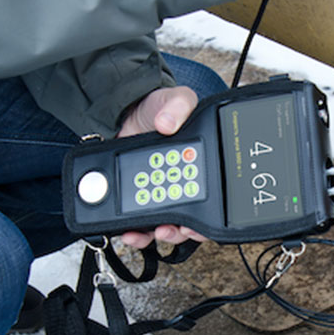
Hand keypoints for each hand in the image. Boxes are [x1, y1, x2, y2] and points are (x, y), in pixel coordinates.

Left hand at [117, 86, 206, 248]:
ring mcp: (158, 195)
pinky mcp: (136, 200)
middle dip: (179, 232)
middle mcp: (182, 187)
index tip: (194, 224)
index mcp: (198, 168)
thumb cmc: (158, 108)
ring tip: (149, 232)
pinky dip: (135, 232)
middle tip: (171, 230)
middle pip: (187, 222)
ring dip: (156, 235)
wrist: (126, 111)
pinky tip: (127, 231)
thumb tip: (168, 123)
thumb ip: (177, 106)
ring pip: (163, 227)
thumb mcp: (174, 99)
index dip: (203, 219)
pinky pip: (138, 223)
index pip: (208, 201)